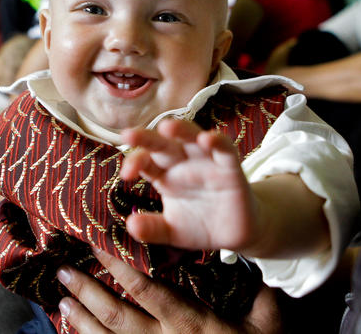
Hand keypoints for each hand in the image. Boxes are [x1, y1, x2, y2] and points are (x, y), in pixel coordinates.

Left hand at [57, 248, 281, 333]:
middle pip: (117, 317)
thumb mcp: (266, 321)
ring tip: (62, 301)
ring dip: (82, 321)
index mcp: (190, 324)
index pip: (146, 290)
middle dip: (87, 292)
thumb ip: (256, 291)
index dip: (118, 266)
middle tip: (65, 270)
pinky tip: (77, 332)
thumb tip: (242, 256)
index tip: (99, 245)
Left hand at [120, 119, 258, 251]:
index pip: (146, 161)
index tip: (126, 174)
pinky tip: (207, 140)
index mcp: (165, 175)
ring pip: (192, 137)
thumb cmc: (199, 225)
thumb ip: (153, 228)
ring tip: (167, 127)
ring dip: (181, 130)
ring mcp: (206, 162)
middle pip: (163, 144)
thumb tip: (131, 225)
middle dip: (146, 138)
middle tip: (128, 135)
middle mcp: (183, 163)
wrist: (234, 233)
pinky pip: (224, 149)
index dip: (135, 162)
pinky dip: (217, 141)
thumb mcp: (172, 231)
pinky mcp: (230, 167)